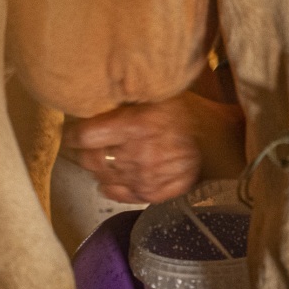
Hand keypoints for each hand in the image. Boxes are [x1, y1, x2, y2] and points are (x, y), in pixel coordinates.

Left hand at [60, 93, 245, 204]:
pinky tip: (114, 175)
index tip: (71, 131)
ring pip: (102, 177)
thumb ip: (127, 98)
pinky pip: (118, 194)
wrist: (218, 140)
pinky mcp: (153, 195)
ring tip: (102, 157)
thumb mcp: (157, 94)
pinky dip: (111, 185)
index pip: (86, 136)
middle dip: (83, 151)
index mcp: (138, 124)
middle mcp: (139, 154)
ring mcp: (146, 178)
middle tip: (85, 144)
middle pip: (91, 159)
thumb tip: (92, 96)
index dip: (73, 134)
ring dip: (98, 168)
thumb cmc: (185, 110)